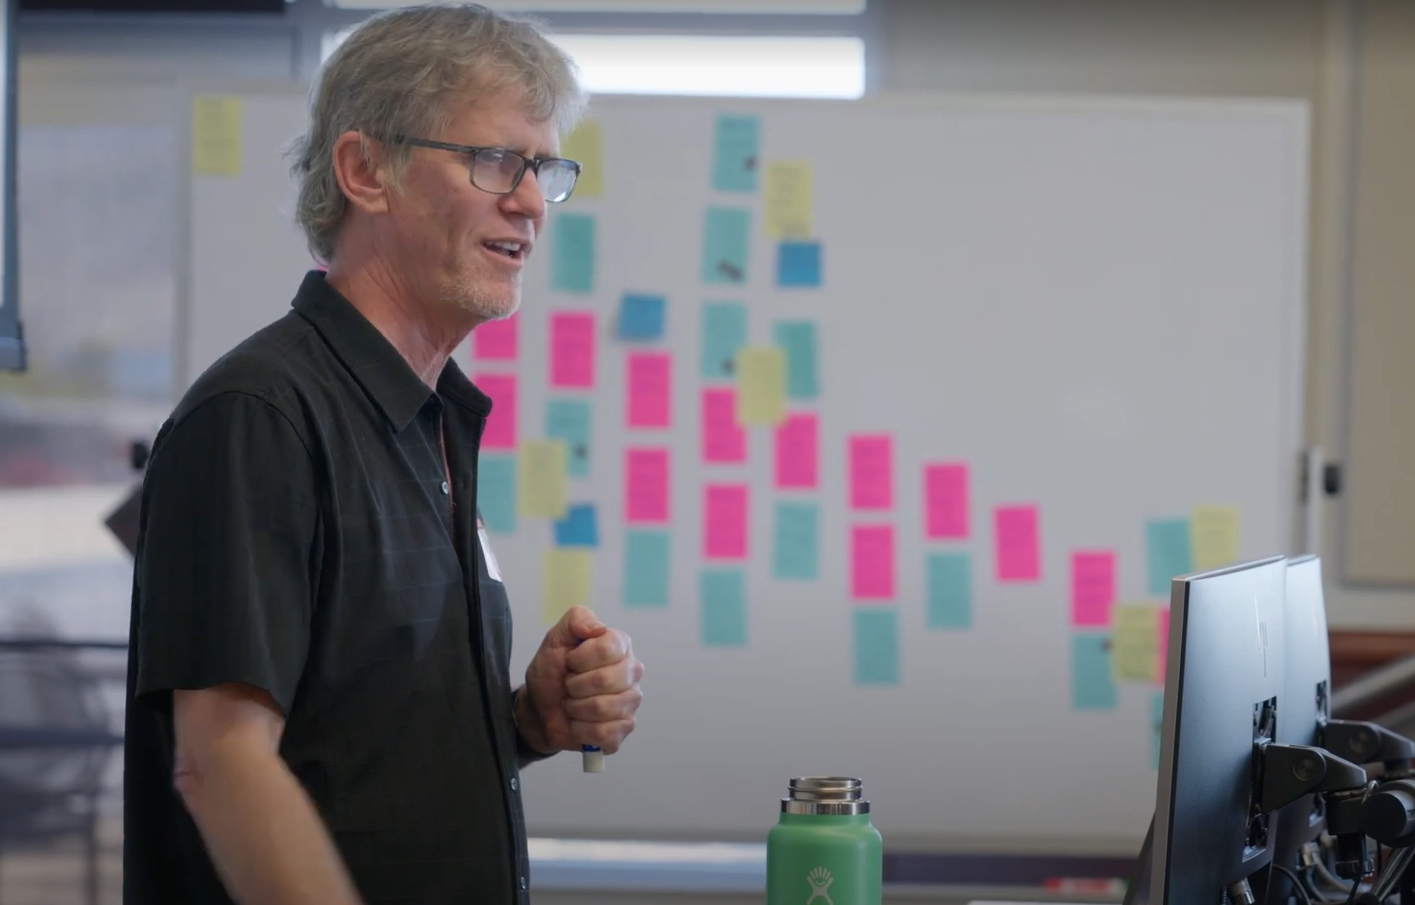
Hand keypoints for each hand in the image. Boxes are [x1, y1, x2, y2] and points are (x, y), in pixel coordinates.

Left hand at [517, 606, 643, 755]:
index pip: (609, 648)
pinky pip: (604, 733)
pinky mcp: (624, 729)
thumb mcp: (556, 639)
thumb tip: (598, 628)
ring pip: (602, 709)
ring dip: (575, 709)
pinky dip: (581, 730)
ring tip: (572, 704)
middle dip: (574, 686)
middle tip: (569, 685)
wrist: (540, 708)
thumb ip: (576, 620)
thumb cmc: (552, 672)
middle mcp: (632, 672)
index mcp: (620, 645)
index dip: (580, 658)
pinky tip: (579, 723)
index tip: (569, 662)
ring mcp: (631, 702)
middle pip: (605, 680)